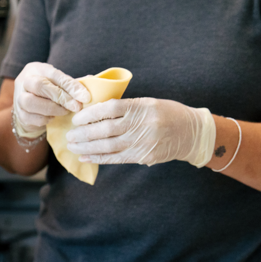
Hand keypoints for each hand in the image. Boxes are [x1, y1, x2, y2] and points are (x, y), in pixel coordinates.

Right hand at [12, 62, 90, 138]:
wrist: (30, 106)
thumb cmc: (49, 91)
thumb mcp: (59, 83)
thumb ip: (72, 83)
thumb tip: (93, 82)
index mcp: (36, 68)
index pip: (54, 74)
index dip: (71, 86)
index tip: (86, 97)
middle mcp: (24, 81)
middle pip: (39, 85)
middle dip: (61, 97)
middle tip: (76, 106)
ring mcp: (18, 98)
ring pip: (31, 102)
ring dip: (52, 109)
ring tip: (65, 112)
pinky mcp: (19, 114)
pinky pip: (30, 118)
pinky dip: (45, 119)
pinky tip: (53, 117)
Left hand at [66, 97, 215, 166]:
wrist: (191, 132)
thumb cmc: (166, 113)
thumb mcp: (148, 103)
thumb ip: (125, 107)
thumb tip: (95, 111)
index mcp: (141, 106)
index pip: (110, 108)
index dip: (90, 114)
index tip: (77, 118)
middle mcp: (141, 124)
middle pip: (106, 129)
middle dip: (84, 133)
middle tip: (69, 135)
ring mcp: (142, 142)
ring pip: (108, 146)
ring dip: (87, 148)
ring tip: (73, 147)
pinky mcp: (143, 156)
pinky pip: (116, 158)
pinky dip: (99, 158)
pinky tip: (85, 158)